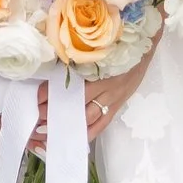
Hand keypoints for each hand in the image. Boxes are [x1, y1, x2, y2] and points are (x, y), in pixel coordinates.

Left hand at [34, 52, 154, 148]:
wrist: (144, 47)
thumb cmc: (118, 45)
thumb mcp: (98, 49)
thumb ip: (80, 59)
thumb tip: (56, 67)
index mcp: (96, 67)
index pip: (68, 83)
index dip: (52, 92)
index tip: (38, 98)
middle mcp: (104, 84)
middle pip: (76, 103)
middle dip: (57, 112)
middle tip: (39, 119)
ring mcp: (112, 97)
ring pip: (88, 116)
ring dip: (70, 124)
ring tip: (52, 131)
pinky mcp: (118, 105)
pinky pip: (103, 123)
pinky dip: (90, 132)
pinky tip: (77, 138)